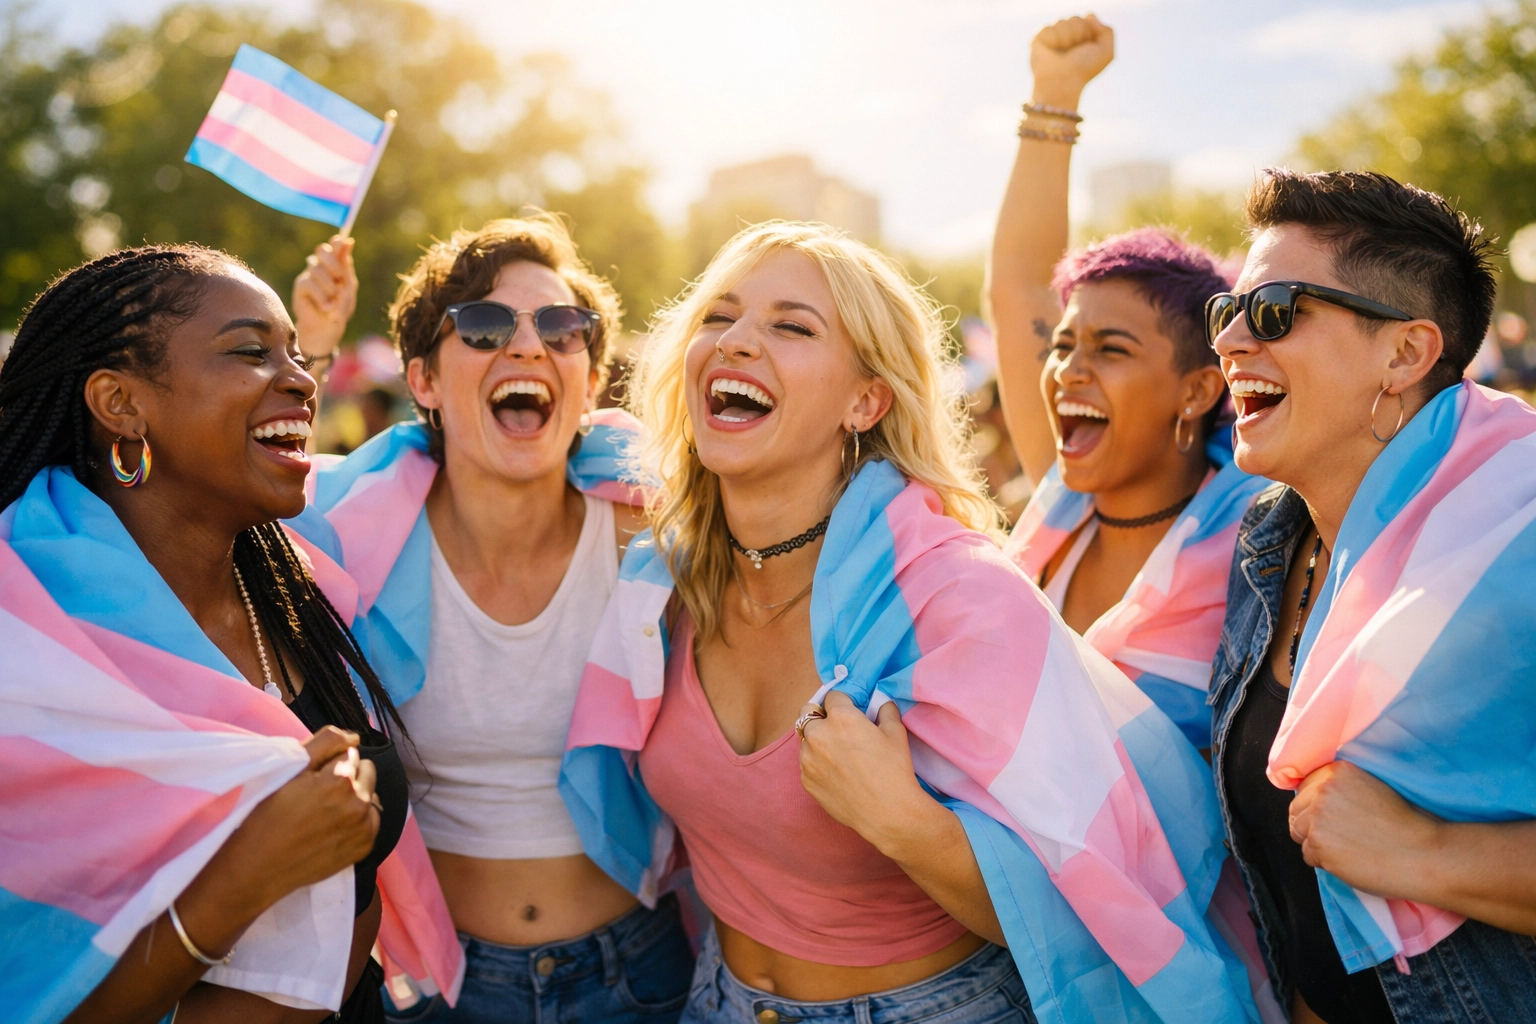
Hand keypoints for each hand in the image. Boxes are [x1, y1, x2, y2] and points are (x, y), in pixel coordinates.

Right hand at [217, 726, 380, 913]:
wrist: (256, 869)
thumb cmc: (266, 816)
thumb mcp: (290, 770)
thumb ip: (325, 742)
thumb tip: (354, 737)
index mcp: (340, 780)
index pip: (349, 753)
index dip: (329, 763)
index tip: (311, 778)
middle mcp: (359, 803)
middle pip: (365, 772)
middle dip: (348, 777)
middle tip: (318, 795)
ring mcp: (364, 827)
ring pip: (370, 795)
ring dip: (355, 797)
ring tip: (325, 812)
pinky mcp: (365, 847)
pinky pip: (371, 820)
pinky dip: (358, 819)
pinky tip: (332, 827)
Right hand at [292, 235, 356, 359]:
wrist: (327, 328)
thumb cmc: (340, 308)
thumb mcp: (348, 287)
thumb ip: (346, 266)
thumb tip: (348, 241)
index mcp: (336, 265)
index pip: (335, 245)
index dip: (337, 242)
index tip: (343, 242)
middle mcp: (321, 267)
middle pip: (322, 250)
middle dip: (333, 263)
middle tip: (340, 278)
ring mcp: (309, 275)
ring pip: (316, 269)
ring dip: (329, 287)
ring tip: (333, 302)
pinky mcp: (300, 285)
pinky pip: (309, 282)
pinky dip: (320, 296)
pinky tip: (326, 307)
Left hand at [798, 692, 929, 855]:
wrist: (887, 813)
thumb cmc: (894, 771)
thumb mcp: (896, 733)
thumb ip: (884, 710)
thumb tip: (879, 703)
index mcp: (841, 718)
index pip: (833, 695)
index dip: (844, 701)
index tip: (851, 710)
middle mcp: (818, 734)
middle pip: (808, 711)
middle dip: (821, 714)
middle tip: (838, 727)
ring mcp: (808, 758)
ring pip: (805, 738)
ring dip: (817, 739)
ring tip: (839, 754)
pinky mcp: (805, 780)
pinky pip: (806, 762)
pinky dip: (817, 762)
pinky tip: (836, 773)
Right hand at [1030, 14, 1113, 105]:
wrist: (1063, 82)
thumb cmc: (1083, 69)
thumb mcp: (1106, 52)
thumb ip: (1107, 30)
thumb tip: (1089, 15)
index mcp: (1082, 38)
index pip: (1087, 19)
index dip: (1089, 33)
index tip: (1087, 49)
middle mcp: (1067, 36)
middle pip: (1075, 18)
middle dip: (1078, 34)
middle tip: (1074, 52)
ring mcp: (1053, 37)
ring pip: (1062, 21)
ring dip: (1066, 38)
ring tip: (1062, 53)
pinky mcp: (1038, 39)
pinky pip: (1049, 27)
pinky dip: (1053, 39)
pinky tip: (1051, 51)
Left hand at [1288, 761, 1438, 897]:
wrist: (1424, 854)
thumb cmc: (1405, 826)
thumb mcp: (1372, 789)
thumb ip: (1340, 788)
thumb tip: (1312, 800)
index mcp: (1337, 771)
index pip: (1305, 787)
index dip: (1316, 806)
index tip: (1334, 818)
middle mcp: (1323, 789)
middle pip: (1297, 811)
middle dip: (1312, 826)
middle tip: (1343, 838)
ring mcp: (1318, 816)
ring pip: (1299, 834)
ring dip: (1318, 845)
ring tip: (1349, 848)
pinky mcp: (1318, 843)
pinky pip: (1308, 856)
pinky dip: (1325, 862)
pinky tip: (1351, 860)